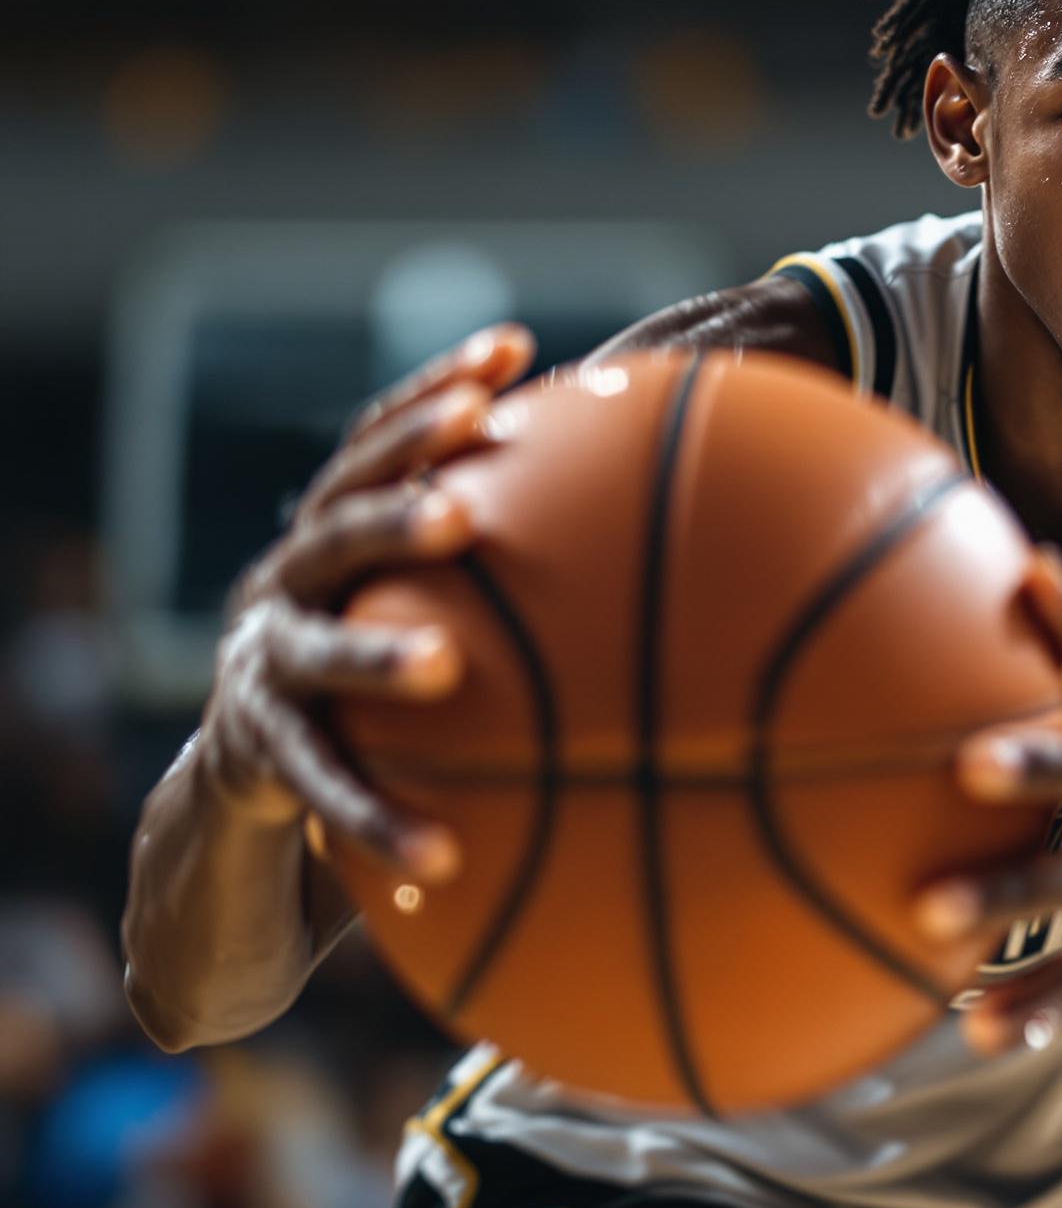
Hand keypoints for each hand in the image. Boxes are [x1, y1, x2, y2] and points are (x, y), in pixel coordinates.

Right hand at [193, 323, 533, 880]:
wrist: (248, 770)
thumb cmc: (374, 656)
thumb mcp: (426, 592)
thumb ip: (505, 553)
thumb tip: (667, 515)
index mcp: (333, 529)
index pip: (377, 443)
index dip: (435, 390)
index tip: (513, 348)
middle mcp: (287, 580)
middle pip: (334, 526)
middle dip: (395, 507)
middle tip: (462, 510)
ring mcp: (263, 666)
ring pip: (314, 654)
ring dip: (376, 658)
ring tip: (446, 666)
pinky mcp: (260, 755)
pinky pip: (326, 791)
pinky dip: (381, 821)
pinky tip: (443, 859)